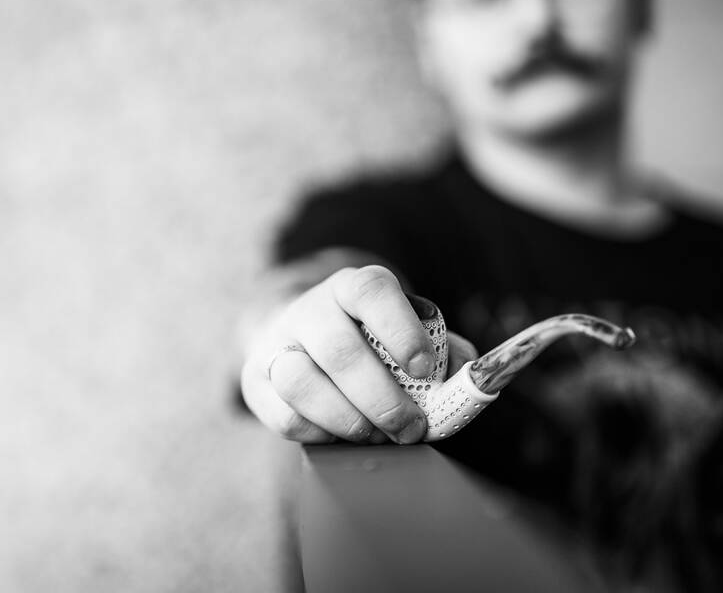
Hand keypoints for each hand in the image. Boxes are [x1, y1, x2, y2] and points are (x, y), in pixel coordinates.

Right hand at [240, 264, 477, 444]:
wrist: (296, 335)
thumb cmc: (368, 341)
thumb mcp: (407, 331)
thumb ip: (444, 351)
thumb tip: (466, 379)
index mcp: (352, 287)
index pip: (372, 293)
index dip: (400, 329)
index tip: (423, 367)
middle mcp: (310, 308)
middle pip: (339, 350)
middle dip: (382, 399)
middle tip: (411, 428)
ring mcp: (277, 342)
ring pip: (301, 383)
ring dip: (347, 420)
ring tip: (376, 435)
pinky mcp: (255, 379)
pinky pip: (284, 416)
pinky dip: (321, 434)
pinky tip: (343, 436)